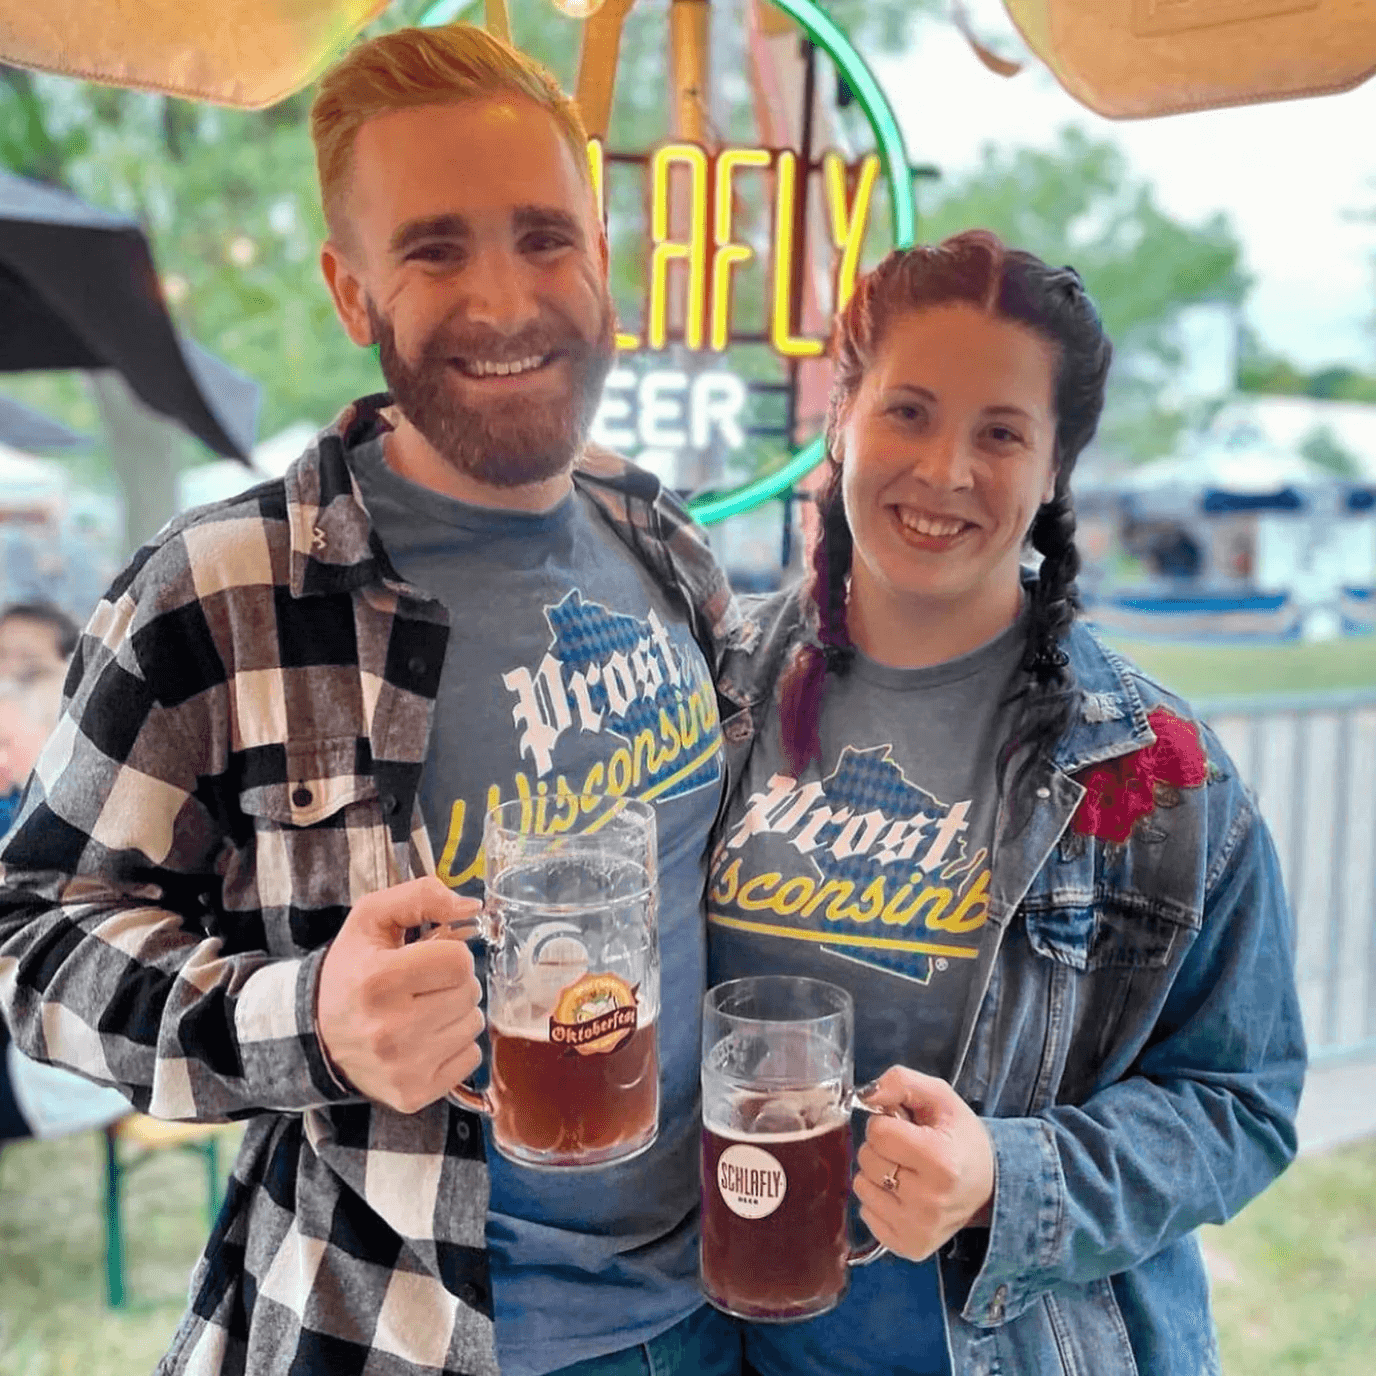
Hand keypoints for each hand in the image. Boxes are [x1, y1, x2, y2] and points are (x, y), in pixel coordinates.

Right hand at [317, 877, 484, 1113]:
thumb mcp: (372, 918)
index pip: (459, 960)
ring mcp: (402, 1067)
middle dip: (453, 982)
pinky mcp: (413, 1094)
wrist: (316, 1034)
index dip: (448, 953)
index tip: (425, 959)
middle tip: (421, 986)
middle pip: (470, 992)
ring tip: (421, 1011)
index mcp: (377, 980)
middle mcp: (389, 1029)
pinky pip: (471, 1058)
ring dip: (455, 1013)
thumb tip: (470, 907)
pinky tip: (425, 1039)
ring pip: (473, 1024)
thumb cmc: (352, 970)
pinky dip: (455, 1045)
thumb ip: (421, 896)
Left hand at [853, 1065, 994, 1261]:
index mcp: (940, 1161)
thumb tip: (865, 1095)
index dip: (887, 1123)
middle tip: (909, 1151)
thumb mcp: (940, 1097)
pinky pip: (866, 1214)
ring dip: (877, 1174)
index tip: (908, 1129)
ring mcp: (919, 1229)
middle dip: (881, 1148)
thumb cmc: (961, 1138)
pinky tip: (905, 1196)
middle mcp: (929, 1201)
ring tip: (907, 1172)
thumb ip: (901, 1082)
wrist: (990, 1186)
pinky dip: (879, 1200)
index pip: (878, 1133)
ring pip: (862, 1186)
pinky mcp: (911, 1247)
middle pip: (867, 1159)